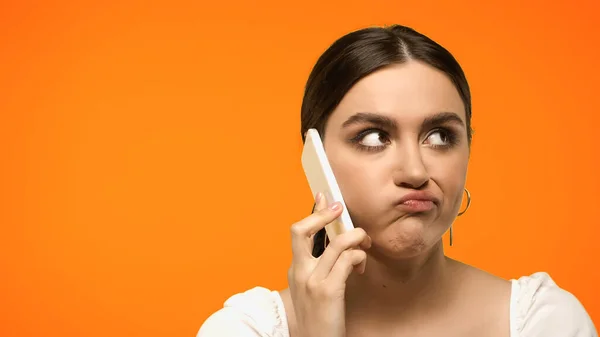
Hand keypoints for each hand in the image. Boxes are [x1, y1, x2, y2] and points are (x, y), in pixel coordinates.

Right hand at [287, 193, 371, 336]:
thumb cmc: (319, 318)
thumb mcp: (312, 289)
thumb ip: (319, 267)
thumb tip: (336, 244)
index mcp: (295, 270)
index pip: (298, 232)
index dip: (312, 212)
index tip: (323, 196)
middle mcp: (299, 272)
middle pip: (301, 230)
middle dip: (322, 214)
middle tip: (339, 208)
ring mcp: (312, 281)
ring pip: (336, 243)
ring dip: (355, 237)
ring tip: (363, 243)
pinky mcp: (327, 291)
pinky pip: (347, 260)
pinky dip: (358, 257)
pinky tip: (361, 266)